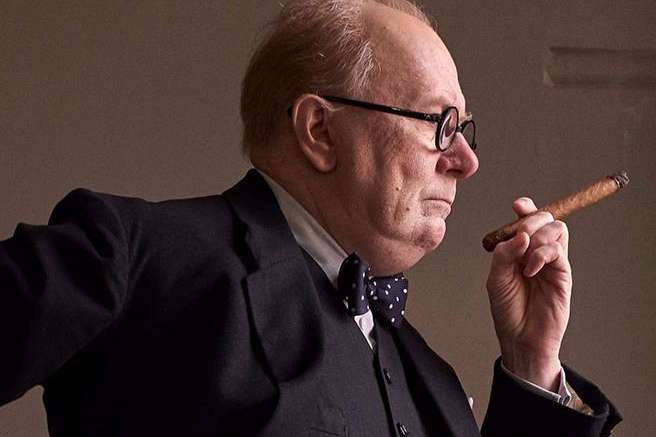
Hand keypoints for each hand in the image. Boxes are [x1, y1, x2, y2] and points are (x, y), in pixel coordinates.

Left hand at [486, 197, 571, 391]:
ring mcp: (552, 263)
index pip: (528, 221)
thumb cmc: (507, 310)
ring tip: (524, 260)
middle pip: (546, 219)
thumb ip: (504, 254)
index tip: (518, 206)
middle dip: (531, 221)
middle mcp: (538, 253)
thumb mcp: (496, 279)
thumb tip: (520, 235)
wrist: (520, 338)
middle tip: (519, 238)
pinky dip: (541, 254)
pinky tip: (530, 270)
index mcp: (520, 250)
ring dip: (538, 236)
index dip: (526, 209)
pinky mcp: (563, 275)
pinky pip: (558, 252)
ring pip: (557, 230)